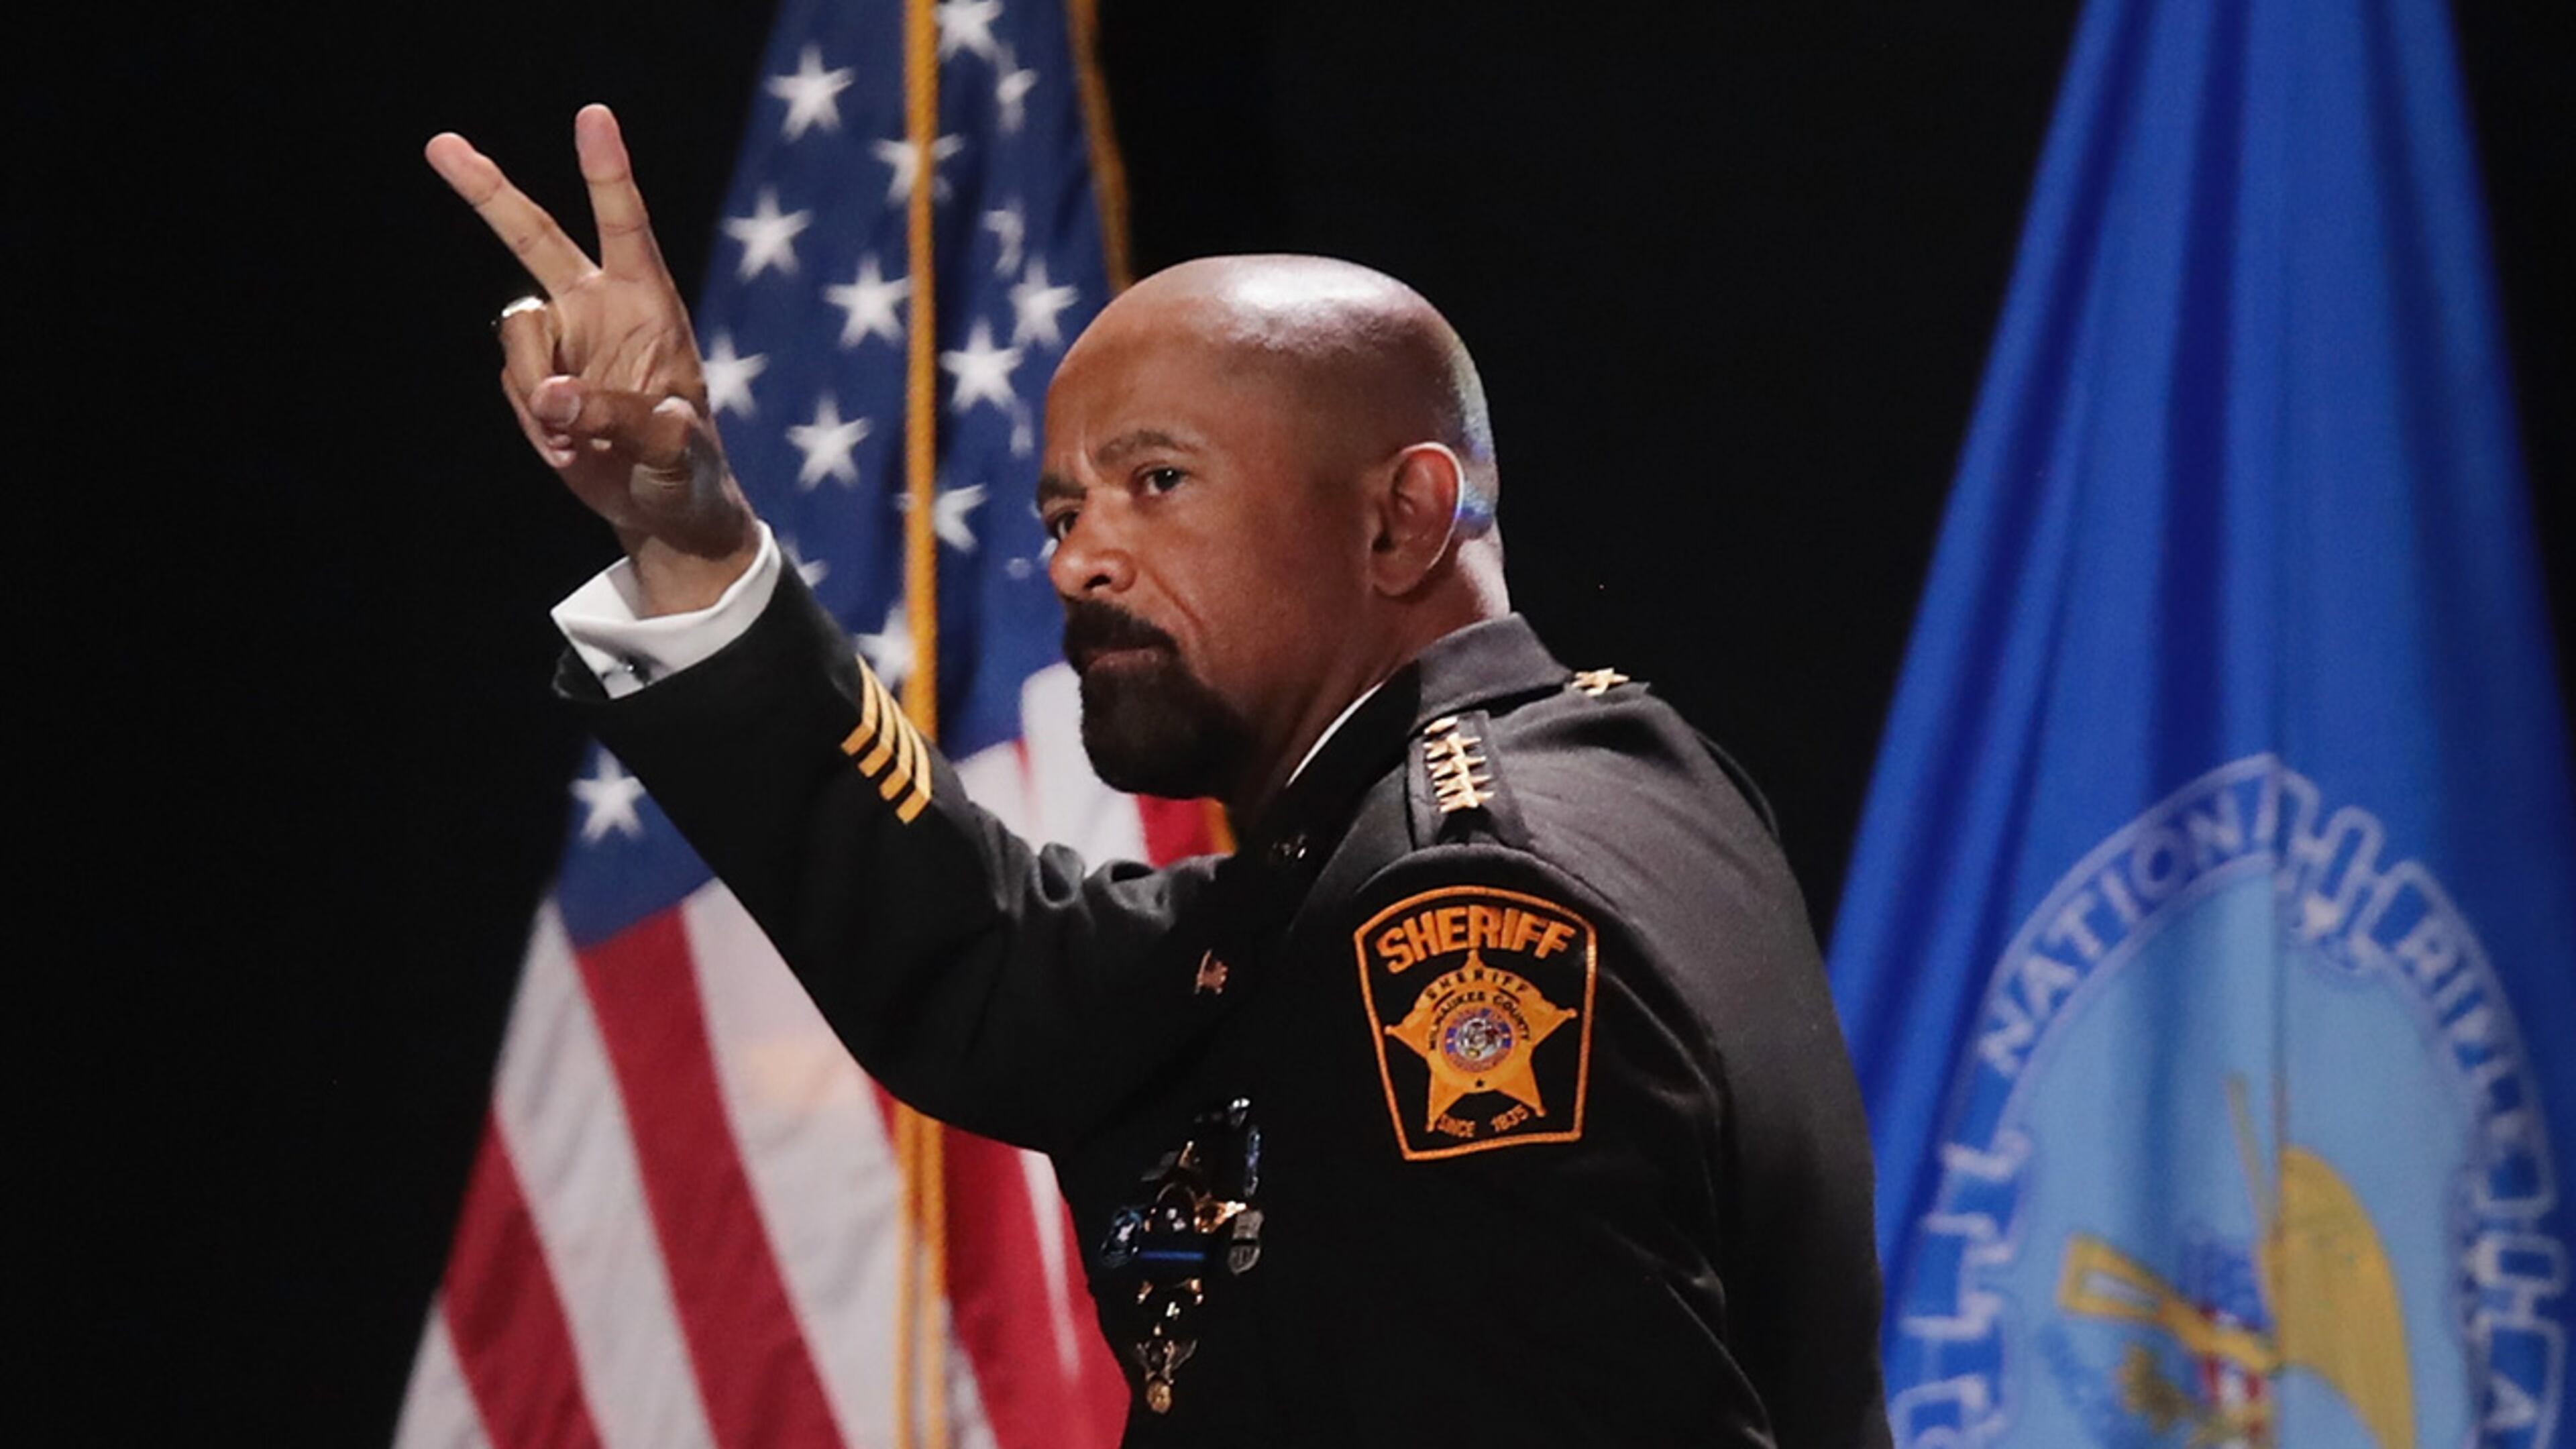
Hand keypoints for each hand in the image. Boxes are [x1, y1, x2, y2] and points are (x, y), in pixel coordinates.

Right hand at [426, 105, 758, 613]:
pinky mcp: (533, 377)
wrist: (662, 507)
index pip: (624, 226)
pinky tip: (571, 449)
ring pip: (516, 333)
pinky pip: (512, 382)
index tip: (593, 116)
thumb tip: (551, 397)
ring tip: (580, 436)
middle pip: (534, 237)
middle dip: (487, 191)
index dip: (607, 172)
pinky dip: (535, 422)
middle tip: (439, 145)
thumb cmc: (686, 468)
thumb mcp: (671, 448)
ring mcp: (560, 342)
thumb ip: (617, 417)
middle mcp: (598, 308)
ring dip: (537, 386)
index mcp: (648, 304)